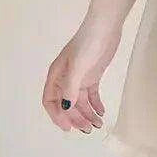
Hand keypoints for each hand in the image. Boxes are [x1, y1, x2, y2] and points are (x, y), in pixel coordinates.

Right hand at [41, 16, 121, 132]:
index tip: (69, 127)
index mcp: (56, 76)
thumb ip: (71, 88)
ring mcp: (79, 77)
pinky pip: (91, 94)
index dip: (58, 116)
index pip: (51, 101)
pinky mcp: (92, 75)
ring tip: (98, 124)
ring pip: (80, 101)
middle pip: (67, 104)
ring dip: (87, 114)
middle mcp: (66, 79)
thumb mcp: (78, 66)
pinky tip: (101, 112)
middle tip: (89, 129)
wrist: (105, 27)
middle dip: (76, 118)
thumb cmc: (88, 44)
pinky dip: (95, 104)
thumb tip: (66, 107)